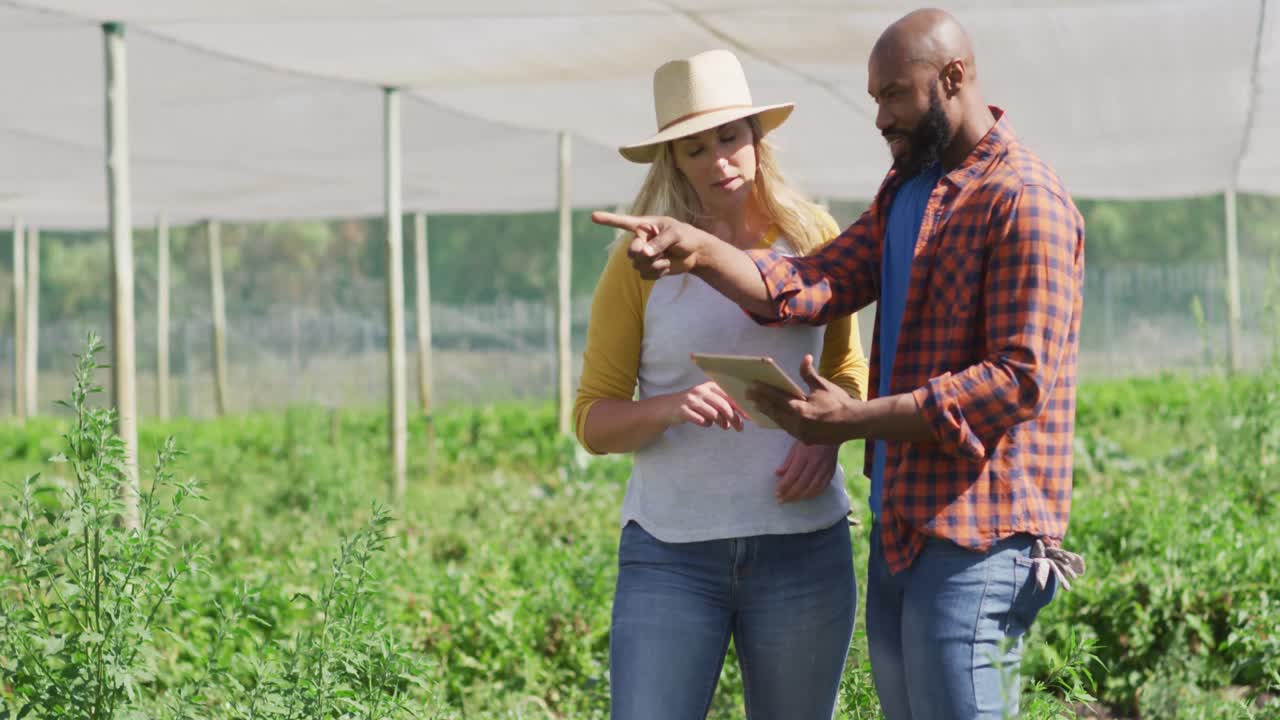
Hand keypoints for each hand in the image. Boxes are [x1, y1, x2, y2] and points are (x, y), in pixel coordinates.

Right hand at [591, 211, 709, 279]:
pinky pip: (645, 275)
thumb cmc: (686, 237)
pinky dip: (658, 273)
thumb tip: (644, 253)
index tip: (593, 216)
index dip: (608, 220)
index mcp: (644, 226)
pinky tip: (667, 266)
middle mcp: (641, 240)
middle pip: (631, 251)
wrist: (695, 253)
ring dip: (655, 265)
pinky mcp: (648, 268)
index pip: (623, 223)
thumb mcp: (676, 234)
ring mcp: (643, 255)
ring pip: (638, 266)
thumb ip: (660, 242)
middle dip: (643, 255)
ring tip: (667, 258)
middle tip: (656, 252)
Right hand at [665, 381, 745, 430]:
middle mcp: (701, 391)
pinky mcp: (683, 410)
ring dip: (722, 422)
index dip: (740, 407)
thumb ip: (723, 405)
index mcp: (710, 386)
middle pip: (723, 405)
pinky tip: (705, 423)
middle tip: (739, 428)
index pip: (729, 395)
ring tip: (725, 427)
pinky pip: (700, 420)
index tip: (749, 417)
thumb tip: (741, 416)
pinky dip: (705, 424)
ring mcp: (691, 400)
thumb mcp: (708, 400)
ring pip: (713, 413)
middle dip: (733, 418)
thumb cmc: (693, 405)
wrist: (667, 407)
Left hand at [746, 354, 857, 445]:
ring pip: (779, 422)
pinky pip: (788, 429)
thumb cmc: (839, 402)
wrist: (855, 423)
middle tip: (748, 394)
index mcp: (800, 409)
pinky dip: (780, 421)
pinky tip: (775, 416)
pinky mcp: (805, 440)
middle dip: (760, 402)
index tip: (752, 386)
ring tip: (757, 405)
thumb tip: (805, 358)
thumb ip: (809, 374)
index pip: (777, 398)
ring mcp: (800, 434)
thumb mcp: (823, 386)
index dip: (763, 391)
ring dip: (768, 413)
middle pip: (774, 411)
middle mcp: (797, 424)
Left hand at [774, 440, 838, 502]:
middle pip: (802, 483)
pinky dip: (813, 494)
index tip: (776, 493)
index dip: (785, 485)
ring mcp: (825, 468)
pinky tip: (805, 497)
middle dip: (791, 494)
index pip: (793, 474)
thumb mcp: (796, 446)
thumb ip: (788, 461)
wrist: (831, 433)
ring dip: (801, 496)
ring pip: (813, 487)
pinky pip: (823, 486)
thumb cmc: (810, 438)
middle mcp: (816, 462)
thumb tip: (778, 474)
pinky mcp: (831, 471)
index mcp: (805, 454)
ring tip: (791, 500)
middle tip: (781, 500)